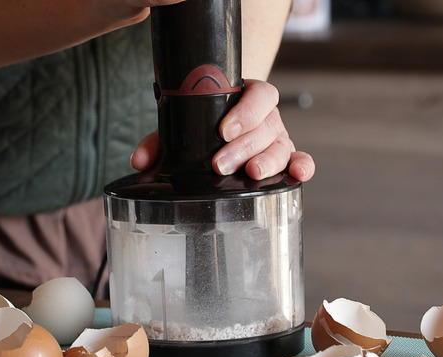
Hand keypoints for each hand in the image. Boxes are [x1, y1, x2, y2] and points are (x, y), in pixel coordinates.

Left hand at [131, 79, 315, 181]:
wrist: (221, 127)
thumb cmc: (205, 125)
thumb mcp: (183, 126)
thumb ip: (160, 141)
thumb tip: (140, 161)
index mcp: (247, 99)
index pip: (259, 96)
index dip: (245, 112)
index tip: (223, 130)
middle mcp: (267, 118)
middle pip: (267, 126)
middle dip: (243, 146)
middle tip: (220, 164)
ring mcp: (277, 139)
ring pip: (281, 146)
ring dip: (267, 161)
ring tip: (251, 174)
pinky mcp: (284, 159)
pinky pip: (300, 160)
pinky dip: (302, 167)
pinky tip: (297, 175)